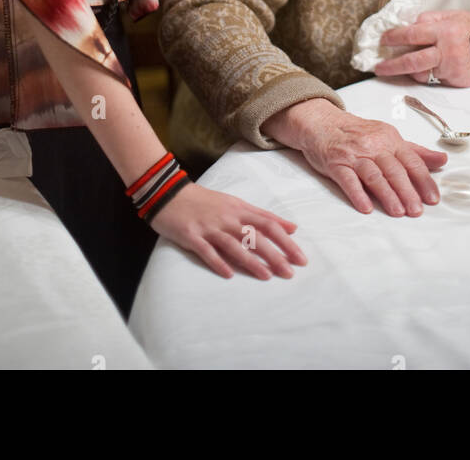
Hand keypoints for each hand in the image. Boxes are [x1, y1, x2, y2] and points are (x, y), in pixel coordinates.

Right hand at [150, 182, 306, 280]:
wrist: (169, 193)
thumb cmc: (205, 201)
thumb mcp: (236, 203)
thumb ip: (262, 216)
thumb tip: (291, 227)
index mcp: (239, 209)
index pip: (268, 224)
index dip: (286, 241)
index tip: (300, 257)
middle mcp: (227, 217)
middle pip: (256, 236)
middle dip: (275, 254)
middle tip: (290, 272)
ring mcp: (209, 227)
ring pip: (234, 244)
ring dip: (251, 261)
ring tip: (267, 276)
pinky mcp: (191, 236)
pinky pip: (206, 251)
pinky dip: (218, 262)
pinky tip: (228, 274)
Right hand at [289, 102, 446, 216]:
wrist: (322, 123)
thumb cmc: (357, 134)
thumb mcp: (388, 137)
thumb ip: (415, 152)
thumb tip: (442, 160)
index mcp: (389, 139)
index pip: (411, 161)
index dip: (423, 180)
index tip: (433, 198)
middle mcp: (373, 145)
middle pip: (394, 170)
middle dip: (407, 191)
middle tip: (417, 210)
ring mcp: (354, 155)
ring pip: (374, 175)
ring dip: (387, 194)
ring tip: (398, 211)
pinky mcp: (336, 164)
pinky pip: (348, 179)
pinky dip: (357, 193)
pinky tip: (366, 207)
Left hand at [375, 10, 469, 86]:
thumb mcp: (452, 15)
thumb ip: (429, 20)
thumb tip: (408, 25)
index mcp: (443, 31)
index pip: (411, 34)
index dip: (394, 38)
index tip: (382, 40)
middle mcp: (446, 51)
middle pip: (412, 61)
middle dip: (391, 66)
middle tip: (378, 67)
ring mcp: (452, 69)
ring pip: (422, 74)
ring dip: (409, 71)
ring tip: (399, 67)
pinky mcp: (457, 81)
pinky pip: (435, 80)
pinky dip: (428, 75)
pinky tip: (426, 69)